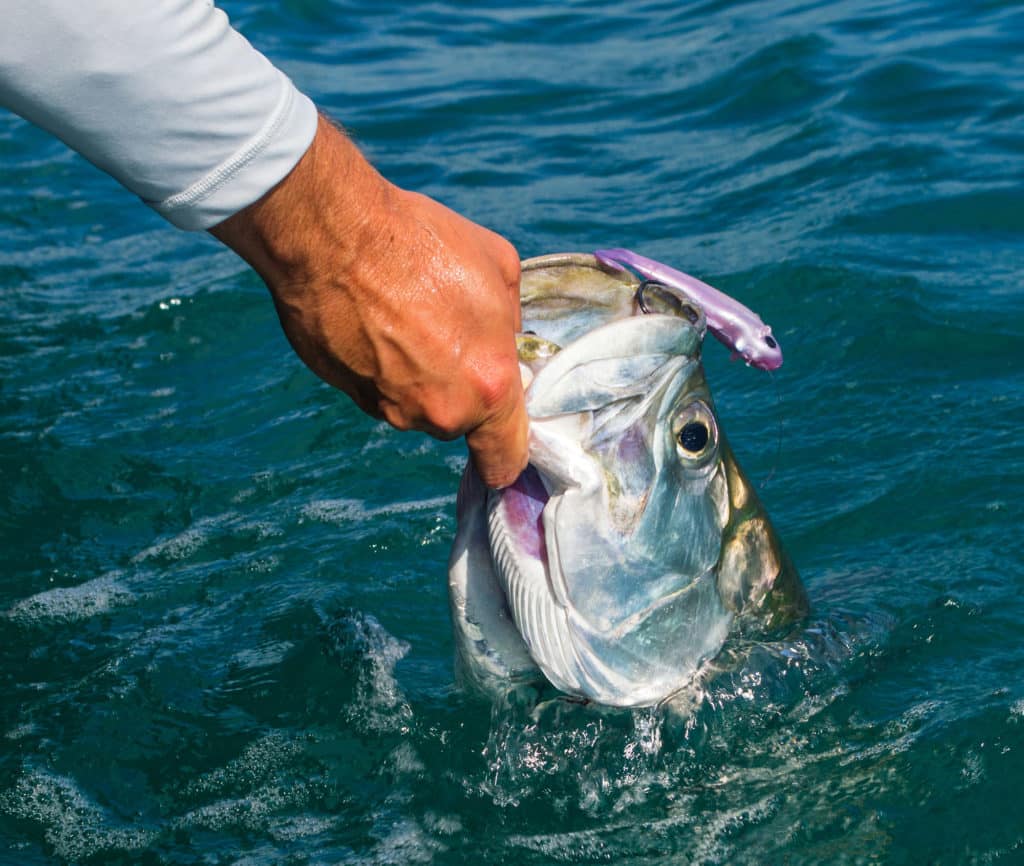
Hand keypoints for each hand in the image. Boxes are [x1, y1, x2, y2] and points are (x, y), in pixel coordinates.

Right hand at [210, 115, 527, 487]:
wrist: (333, 235)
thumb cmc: (421, 243)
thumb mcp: (499, 267)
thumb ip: (511, 321)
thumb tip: (504, 338)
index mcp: (488, 384)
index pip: (506, 457)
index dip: (508, 457)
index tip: (503, 451)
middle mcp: (440, 409)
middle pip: (459, 419)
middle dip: (460, 386)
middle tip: (447, 329)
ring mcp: (391, 407)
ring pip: (417, 404)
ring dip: (417, 372)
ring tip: (405, 313)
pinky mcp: (351, 395)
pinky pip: (379, 389)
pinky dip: (381, 364)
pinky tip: (374, 319)